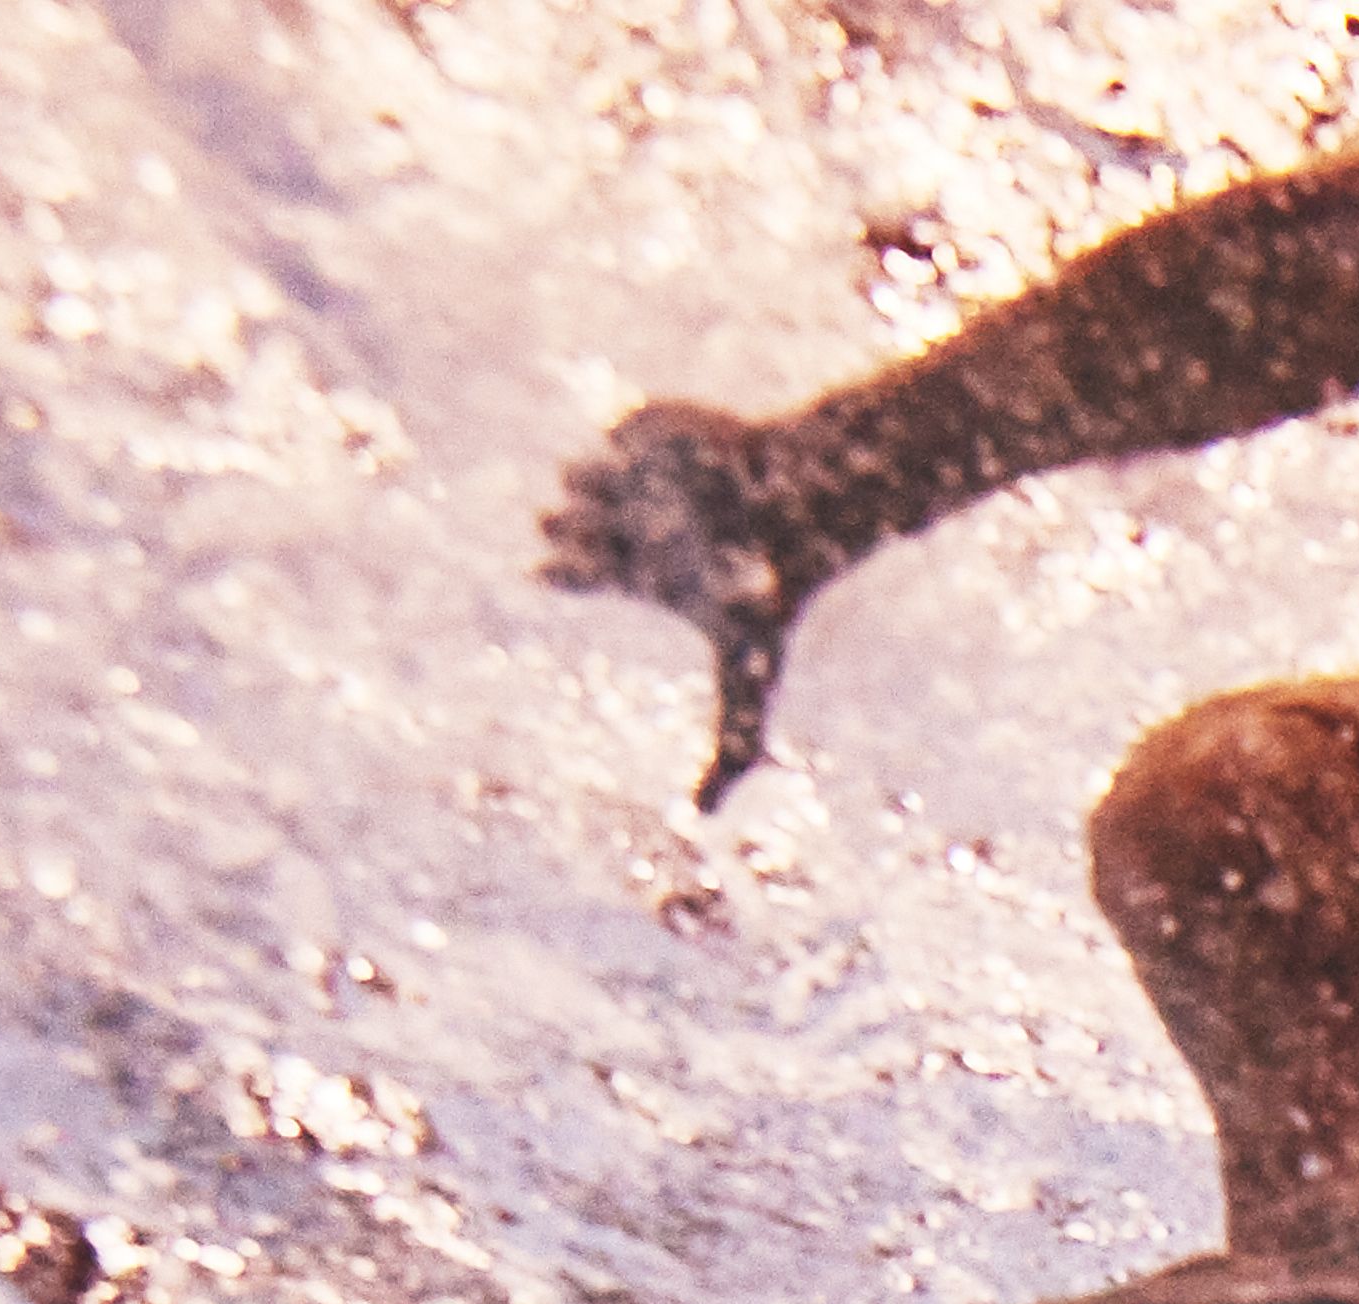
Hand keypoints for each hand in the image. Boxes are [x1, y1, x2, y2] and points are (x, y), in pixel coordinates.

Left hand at [541, 399, 840, 805]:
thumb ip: (730, 752)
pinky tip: (666, 468)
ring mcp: (631, 472)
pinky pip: (607, 428)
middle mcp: (625, 521)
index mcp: (631, 572)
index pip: (558, 570)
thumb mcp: (749, 679)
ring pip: (571, 474)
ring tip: (650, 503)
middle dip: (568, 530)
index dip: (555, 570)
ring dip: (600, 491)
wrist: (804, 512)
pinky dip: (626, 448)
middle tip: (613, 540)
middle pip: (554, 522)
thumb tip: (698, 821)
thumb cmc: (774, 593)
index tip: (567, 573)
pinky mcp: (646, 427)